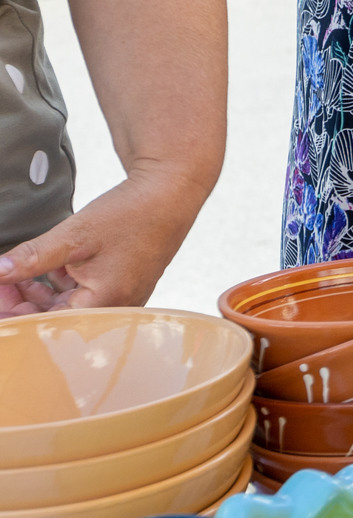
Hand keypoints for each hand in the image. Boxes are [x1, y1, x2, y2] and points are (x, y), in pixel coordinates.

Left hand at [0, 173, 204, 314]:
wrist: (172, 193)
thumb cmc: (133, 215)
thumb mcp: (74, 235)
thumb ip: (31, 257)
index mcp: (105, 304)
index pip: (45, 325)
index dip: (13, 315)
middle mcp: (115, 308)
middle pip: (55, 319)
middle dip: (20, 304)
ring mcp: (119, 299)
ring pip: (65, 308)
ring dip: (36, 294)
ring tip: (12, 276)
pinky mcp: (120, 286)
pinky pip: (80, 296)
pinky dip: (57, 285)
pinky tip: (40, 272)